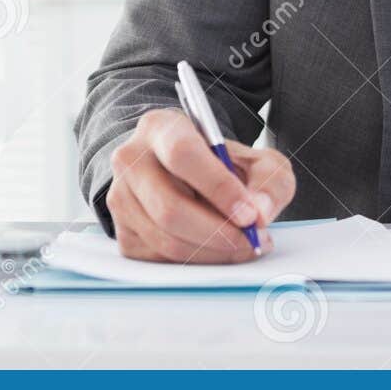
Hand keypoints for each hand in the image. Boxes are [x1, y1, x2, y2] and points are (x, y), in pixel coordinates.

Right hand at [107, 108, 294, 262]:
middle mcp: (131, 159)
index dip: (218, 188)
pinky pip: (161, 259)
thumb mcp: (256, 160)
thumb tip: (259, 213)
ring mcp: (120, 197)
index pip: (183, 155)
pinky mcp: (122, 231)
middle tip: (252, 240)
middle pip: (169, 207)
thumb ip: (269, 180)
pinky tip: (218, 250)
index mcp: (160, 127)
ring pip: (166, 239)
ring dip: (212, 252)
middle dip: (217, 232)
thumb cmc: (220, 165)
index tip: (250, 215)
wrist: (186, 175)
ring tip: (243, 245)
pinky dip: (197, 262)